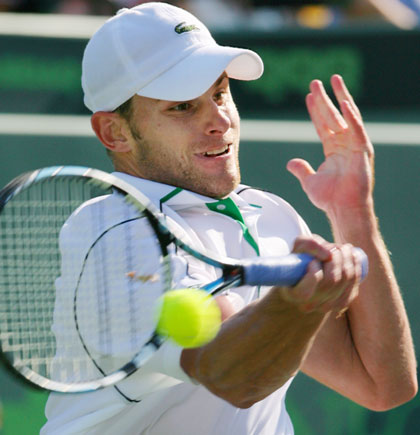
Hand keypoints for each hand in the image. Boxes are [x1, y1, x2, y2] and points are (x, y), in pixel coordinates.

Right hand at [278, 235, 361, 313]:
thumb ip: (309, 245)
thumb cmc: (297, 262)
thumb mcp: (297, 249)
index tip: (313, 261)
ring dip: (348, 259)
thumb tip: (330, 254)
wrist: (302, 282)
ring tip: (343, 248)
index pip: (310, 285)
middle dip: (336, 258)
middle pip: (332, 279)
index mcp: (295, 295)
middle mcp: (311, 305)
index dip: (315, 271)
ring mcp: (327, 307)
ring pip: (345, 279)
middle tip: (333, 247)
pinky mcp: (341, 304)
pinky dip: (355, 267)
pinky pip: (354, 283)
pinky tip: (352, 257)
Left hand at [287, 75, 374, 215]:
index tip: (308, 96)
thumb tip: (290, 162)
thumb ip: (301, 169)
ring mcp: (355, 146)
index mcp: (333, 150)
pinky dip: (352, 116)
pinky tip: (344, 102)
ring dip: (340, 98)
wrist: (342, 209)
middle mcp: (345, 144)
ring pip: (346, 117)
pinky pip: (357, 129)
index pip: (323, 125)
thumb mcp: (309, 181)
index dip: (315, 111)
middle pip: (333, 116)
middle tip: (316, 82)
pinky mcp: (363, 151)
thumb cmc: (330, 198)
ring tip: (333, 80)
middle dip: (325, 99)